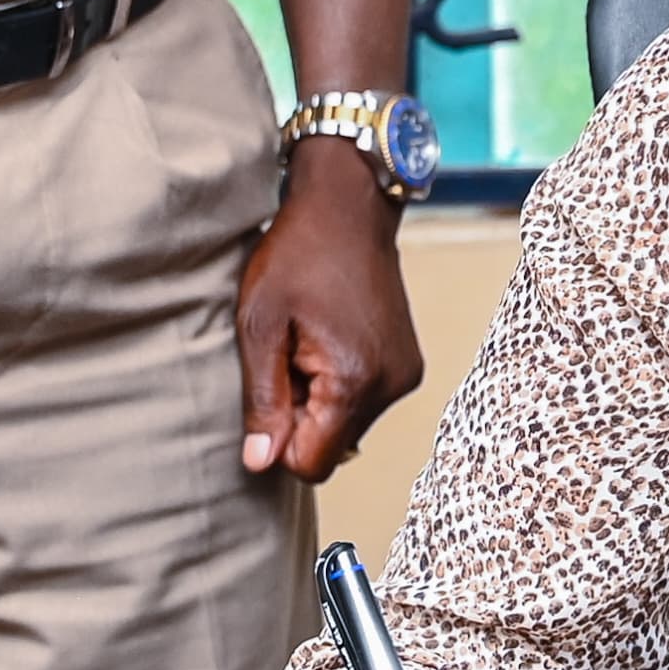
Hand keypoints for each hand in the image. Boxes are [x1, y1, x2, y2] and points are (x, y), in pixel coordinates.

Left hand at [236, 145, 425, 477]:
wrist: (350, 205)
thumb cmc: (297, 255)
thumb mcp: (259, 324)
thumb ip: (261, 400)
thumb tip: (260, 463)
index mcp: (354, 380)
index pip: (312, 464)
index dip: (279, 439)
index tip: (272, 386)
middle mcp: (391, 385)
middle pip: (332, 447)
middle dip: (300, 416)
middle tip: (288, 355)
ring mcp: (406, 374)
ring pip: (347, 427)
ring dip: (319, 400)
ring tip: (308, 342)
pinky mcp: (409, 365)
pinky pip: (364, 403)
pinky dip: (341, 385)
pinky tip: (329, 338)